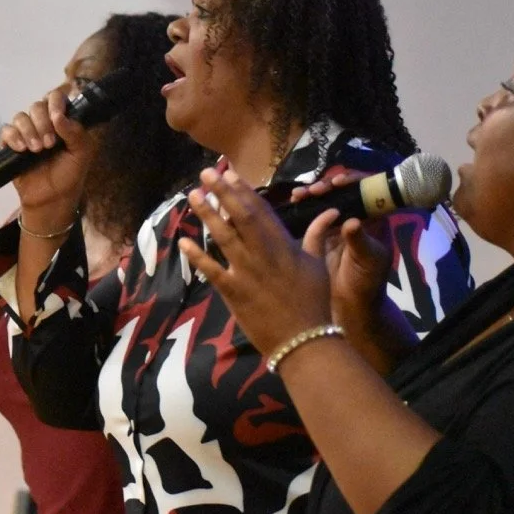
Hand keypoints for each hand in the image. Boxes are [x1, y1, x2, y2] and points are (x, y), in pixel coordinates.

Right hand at [0, 88, 92, 226]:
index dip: (55, 103)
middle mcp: (43, 123)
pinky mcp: (11, 145)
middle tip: (49, 144)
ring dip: (29, 131)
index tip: (56, 117)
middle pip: (36, 106)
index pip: (55, 98)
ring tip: (37, 150)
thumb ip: (75, 132)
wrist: (52, 199)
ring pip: (21, 117)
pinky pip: (6, 131)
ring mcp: (26, 133)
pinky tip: (22, 149)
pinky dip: (13, 137)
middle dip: (42, 123)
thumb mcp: (81, 153)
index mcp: (61, 121)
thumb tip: (58, 116)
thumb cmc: (69, 175)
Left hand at [176, 168, 332, 355]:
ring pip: (223, 237)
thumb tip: (330, 212)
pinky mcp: (233, 292)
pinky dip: (196, 255)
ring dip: (207, 214)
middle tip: (206, 173)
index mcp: (284, 244)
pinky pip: (211, 270)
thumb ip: (317, 235)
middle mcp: (263, 253)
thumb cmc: (314, 301)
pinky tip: (182, 241)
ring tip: (194, 195)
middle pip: (239, 216)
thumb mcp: (318, 265)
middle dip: (222, 192)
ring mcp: (246, 272)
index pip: (260, 210)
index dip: (243, 190)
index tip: (230, 173)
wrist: (304, 340)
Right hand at [290, 172, 393, 325]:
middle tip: (314, 190)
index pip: (365, 190)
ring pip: (323, 201)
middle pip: (340, 192)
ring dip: (311, 194)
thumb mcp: (369, 260)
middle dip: (326, 186)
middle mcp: (353, 216)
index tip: (338, 182)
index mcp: (372, 219)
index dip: (352, 181)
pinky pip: (309, 216)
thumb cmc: (368, 282)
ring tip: (299, 195)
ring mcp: (334, 225)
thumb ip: (360, 240)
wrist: (352, 305)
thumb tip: (352, 222)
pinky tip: (292, 204)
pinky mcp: (318, 235)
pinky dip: (301, 208)